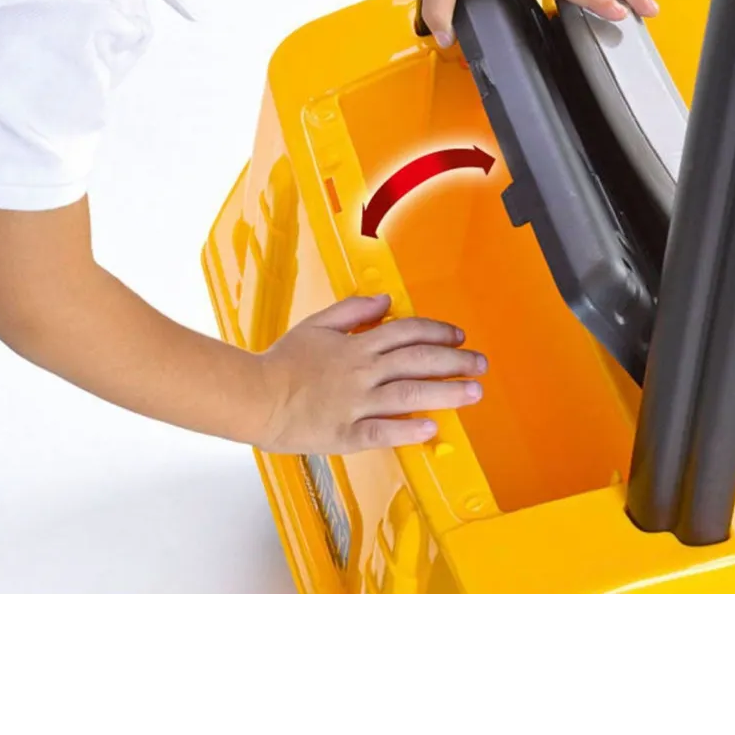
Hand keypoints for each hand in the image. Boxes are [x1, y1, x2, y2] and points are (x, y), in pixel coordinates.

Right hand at [254, 293, 485, 454]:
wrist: (255, 397)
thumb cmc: (283, 362)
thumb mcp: (317, 324)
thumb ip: (353, 310)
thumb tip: (385, 301)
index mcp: (356, 345)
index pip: (407, 331)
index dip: (438, 331)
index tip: (459, 336)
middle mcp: (362, 372)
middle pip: (418, 361)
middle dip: (455, 361)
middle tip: (480, 363)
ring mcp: (356, 404)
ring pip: (409, 395)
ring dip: (446, 393)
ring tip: (473, 393)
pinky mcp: (346, 433)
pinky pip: (383, 432)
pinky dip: (408, 430)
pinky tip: (431, 429)